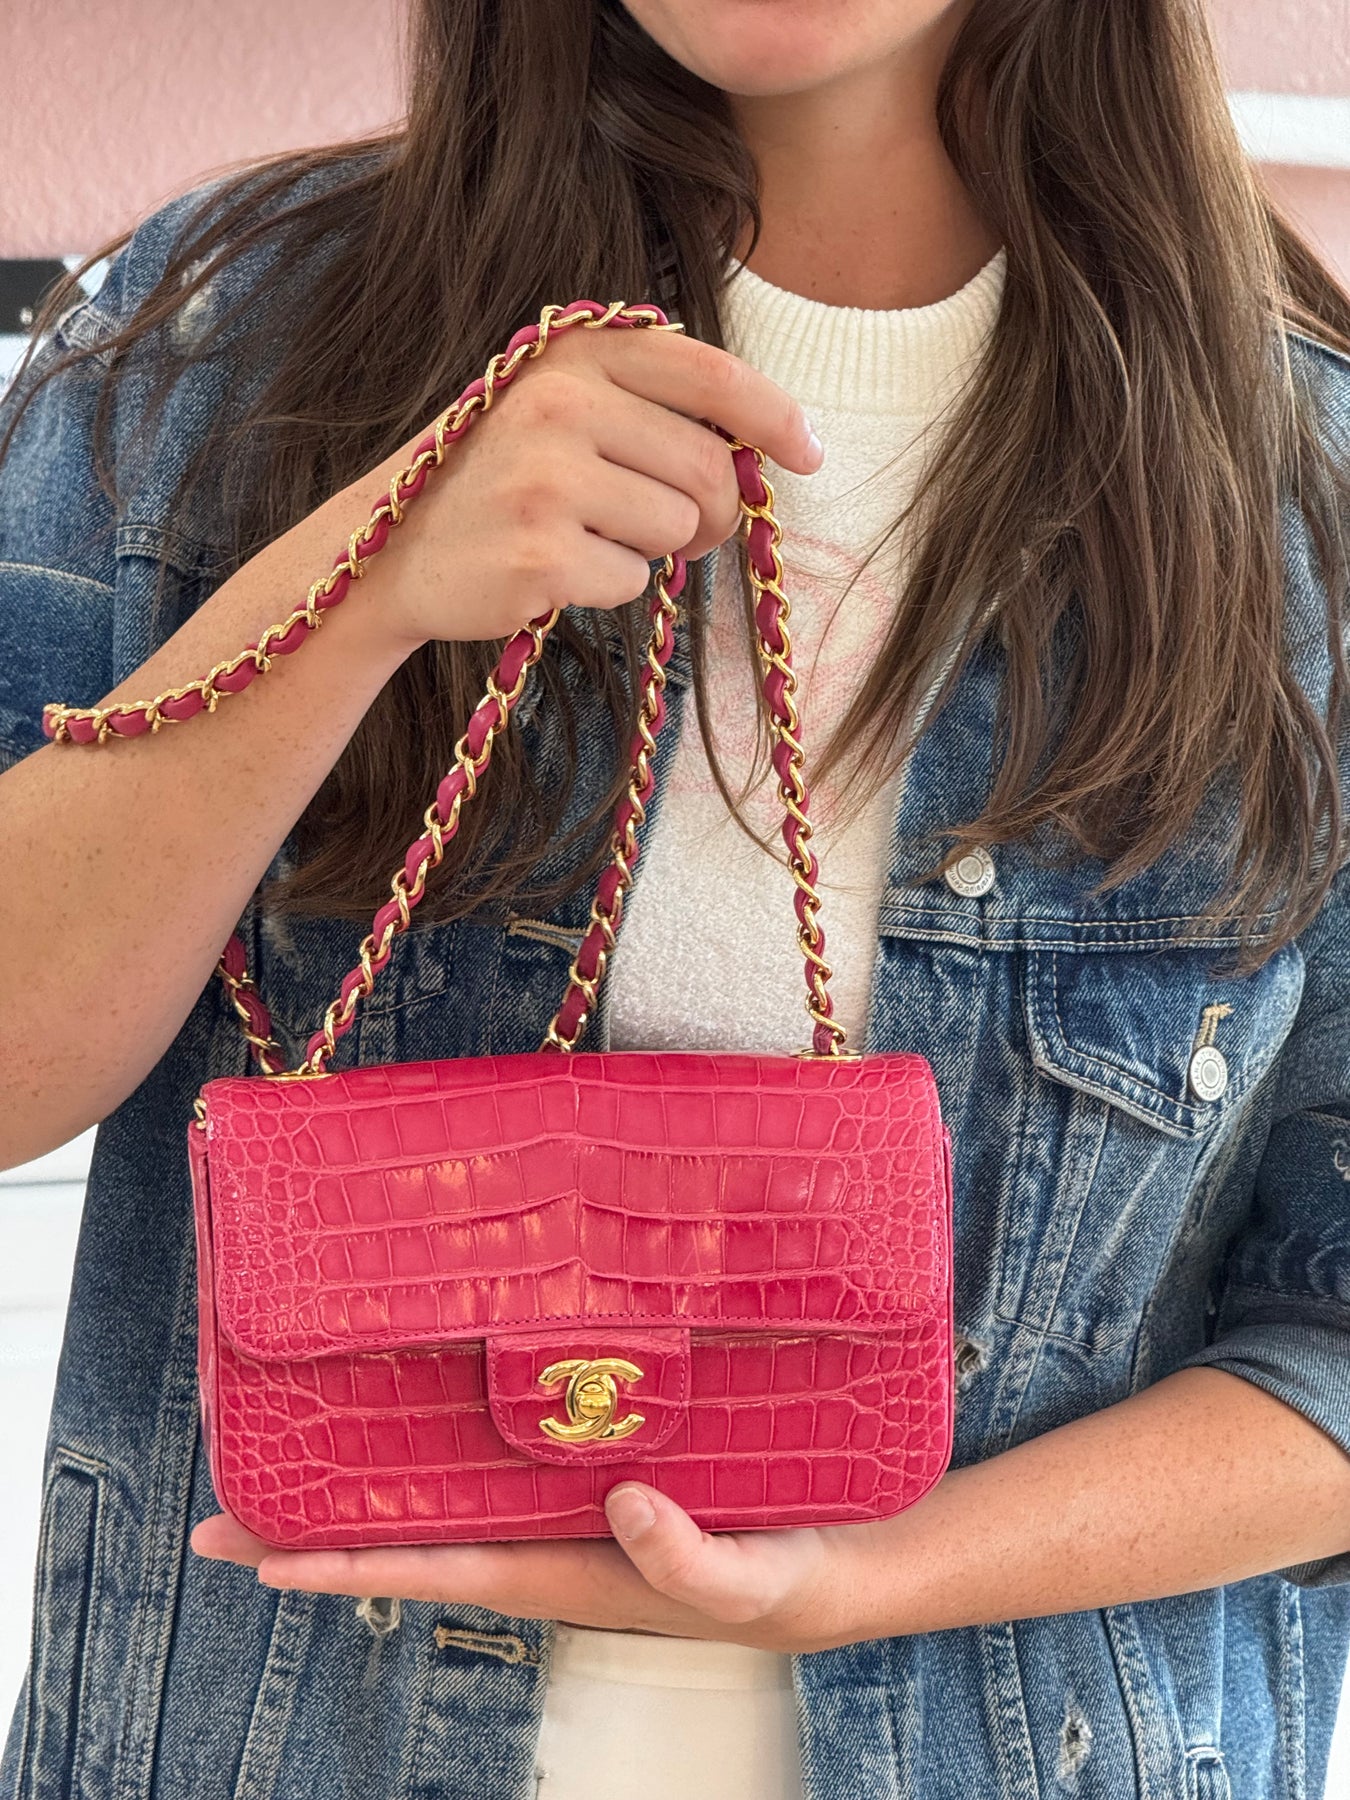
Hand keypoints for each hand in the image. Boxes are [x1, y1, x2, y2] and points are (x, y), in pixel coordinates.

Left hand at [191, 1481, 880, 1652]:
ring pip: (449, 1508)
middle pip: (416, 1541)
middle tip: (224, 1520)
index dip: (348, 1561)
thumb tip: (625, 1508)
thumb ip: (689, 1559)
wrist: (836, 1565)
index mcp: (567, 1576)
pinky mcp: (596, 1489)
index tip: (260, 1559)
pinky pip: (500, 1474)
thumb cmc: (790, 1580)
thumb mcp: (749, 1580)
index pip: (438, 1568)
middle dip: (321, 1535)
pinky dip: (446, 1458)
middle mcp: (548, 1549)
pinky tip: (428, 1429)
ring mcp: (567, 1520)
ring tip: (299, 1469)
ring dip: (373, 1495)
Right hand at [326, 318, 823, 649]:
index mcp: (572, 356)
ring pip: (677, 527)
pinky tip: (554, 571)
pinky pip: (633, 581)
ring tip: (590, 539)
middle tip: (683, 534)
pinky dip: (609, 587)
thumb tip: (759, 449)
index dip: (775, 417)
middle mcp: (559, 405)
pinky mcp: (541, 555)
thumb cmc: (498, 480)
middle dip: (714, 512)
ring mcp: (547, 480)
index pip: (710, 374)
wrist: (392, 550)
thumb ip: (646, 405)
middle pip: (709, 467)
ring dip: (654, 550)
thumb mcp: (559, 410)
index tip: (807, 454)